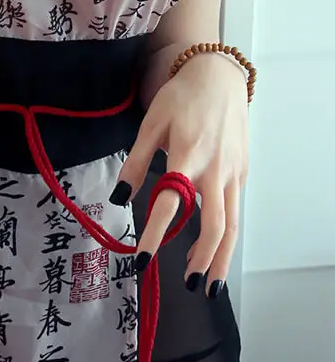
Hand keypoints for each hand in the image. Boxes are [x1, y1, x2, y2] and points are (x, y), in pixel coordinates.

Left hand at [112, 53, 248, 296]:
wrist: (218, 76)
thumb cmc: (181, 98)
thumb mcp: (151, 124)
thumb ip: (136, 162)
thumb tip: (119, 197)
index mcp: (188, 156)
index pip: (171, 204)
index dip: (155, 234)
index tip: (142, 260)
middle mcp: (215, 170)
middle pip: (217, 226)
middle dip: (204, 260)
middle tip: (189, 285)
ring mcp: (233, 173)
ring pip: (233, 224)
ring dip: (221, 256)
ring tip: (207, 282)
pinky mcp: (242, 172)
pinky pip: (234, 207)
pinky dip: (225, 232)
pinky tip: (209, 244)